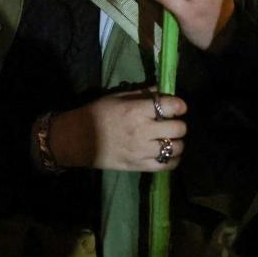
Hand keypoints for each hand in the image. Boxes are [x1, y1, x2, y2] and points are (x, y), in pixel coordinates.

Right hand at [48, 88, 187, 171]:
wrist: (78, 139)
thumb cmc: (97, 114)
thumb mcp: (117, 97)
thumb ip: (141, 93)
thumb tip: (162, 89)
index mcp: (136, 111)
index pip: (170, 106)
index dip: (179, 105)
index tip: (177, 106)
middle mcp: (143, 131)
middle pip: (178, 128)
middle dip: (178, 123)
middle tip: (171, 123)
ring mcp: (142, 151)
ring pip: (176, 148)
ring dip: (177, 142)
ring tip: (169, 139)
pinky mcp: (140, 166)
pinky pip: (167, 165)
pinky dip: (174, 159)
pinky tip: (168, 153)